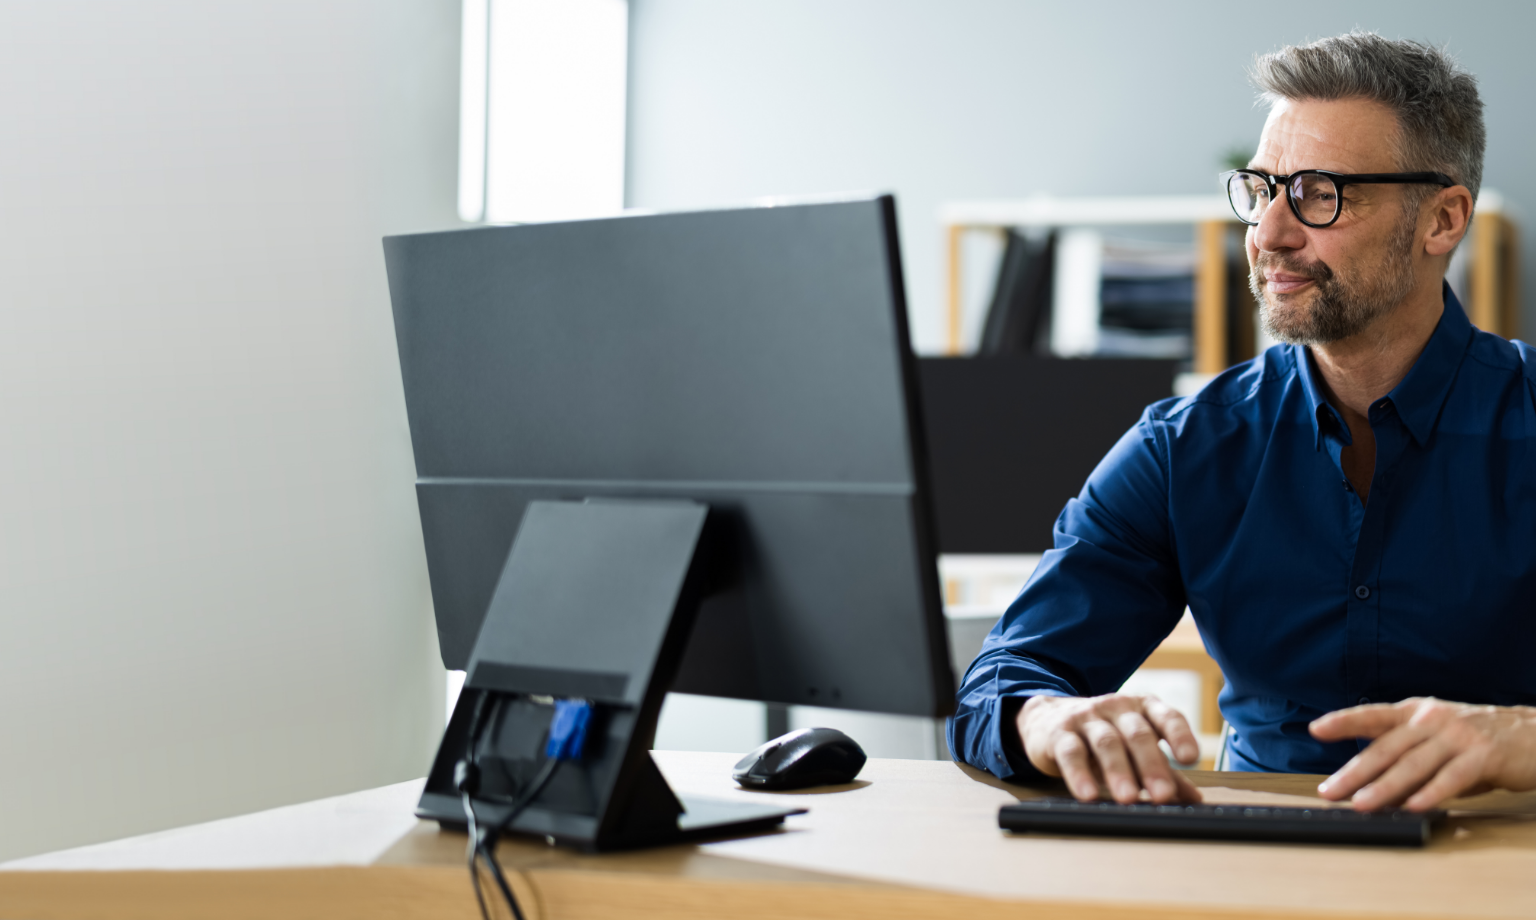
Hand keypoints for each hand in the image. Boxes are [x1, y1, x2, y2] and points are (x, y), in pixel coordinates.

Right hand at [1016, 693, 1202, 804]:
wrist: (1048, 719)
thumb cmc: (1102, 736)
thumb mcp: (1134, 749)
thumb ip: (1164, 770)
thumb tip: (1194, 798)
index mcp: (1142, 708)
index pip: (1167, 716)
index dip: (1180, 735)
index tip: (1190, 759)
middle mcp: (1117, 708)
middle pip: (1138, 733)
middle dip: (1151, 765)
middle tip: (1163, 794)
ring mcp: (1087, 717)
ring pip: (1106, 742)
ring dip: (1118, 771)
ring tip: (1128, 798)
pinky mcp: (1059, 732)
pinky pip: (1071, 752)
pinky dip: (1079, 774)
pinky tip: (1087, 794)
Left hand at [1310, 698, 1535, 810]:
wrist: (1532, 734)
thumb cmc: (1477, 740)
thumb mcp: (1435, 741)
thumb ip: (1405, 760)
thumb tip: (1372, 788)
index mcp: (1415, 712)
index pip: (1373, 715)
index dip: (1344, 721)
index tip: (1316, 729)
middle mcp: (1432, 719)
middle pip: (1386, 747)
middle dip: (1354, 772)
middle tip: (1331, 791)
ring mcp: (1457, 735)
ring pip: (1413, 764)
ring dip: (1384, 787)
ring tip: (1362, 804)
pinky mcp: (1483, 754)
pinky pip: (1452, 777)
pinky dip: (1431, 792)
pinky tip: (1414, 806)